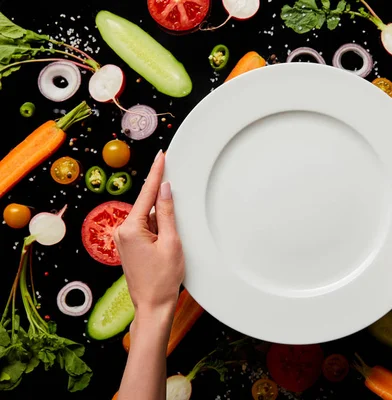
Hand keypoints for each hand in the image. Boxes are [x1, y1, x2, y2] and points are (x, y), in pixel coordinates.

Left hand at [114, 150, 184, 315]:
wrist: (152, 305)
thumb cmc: (163, 279)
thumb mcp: (171, 242)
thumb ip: (168, 213)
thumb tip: (165, 190)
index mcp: (131, 228)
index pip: (147, 193)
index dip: (156, 173)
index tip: (161, 156)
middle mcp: (122, 231)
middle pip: (148, 206)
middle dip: (164, 207)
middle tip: (173, 222)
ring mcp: (123, 239)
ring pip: (148, 218)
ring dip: (162, 224)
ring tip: (169, 248)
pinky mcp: (128, 246)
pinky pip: (145, 229)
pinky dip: (158, 231)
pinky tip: (165, 245)